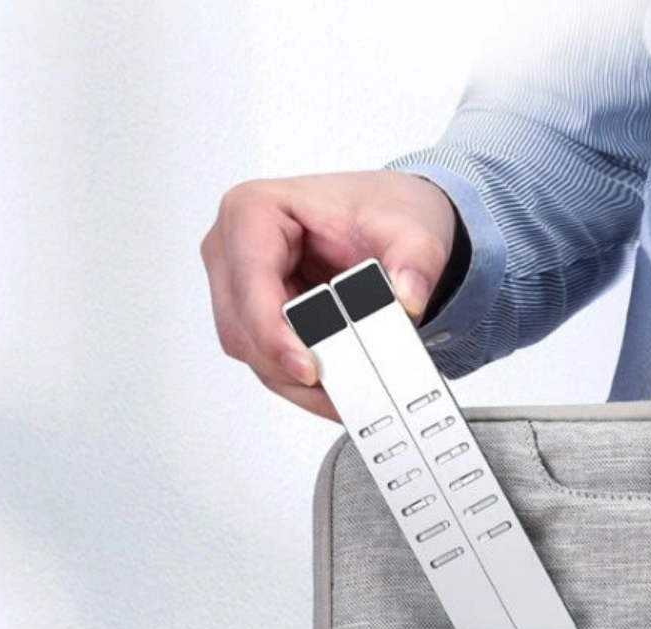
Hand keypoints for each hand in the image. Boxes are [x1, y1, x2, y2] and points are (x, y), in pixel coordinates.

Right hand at [200, 170, 456, 419]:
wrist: (391, 222)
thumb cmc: (383, 212)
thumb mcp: (413, 233)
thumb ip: (416, 264)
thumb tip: (409, 300)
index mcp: (255, 210)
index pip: (250, 281)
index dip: (274, 333)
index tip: (309, 369)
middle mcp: (235, 249)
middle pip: (242, 327)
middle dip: (289, 366)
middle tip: (340, 391)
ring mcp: (240, 285)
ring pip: (252, 351)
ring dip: (295, 381)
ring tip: (344, 396)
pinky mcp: (255, 315)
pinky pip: (267, 359)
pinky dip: (299, 381)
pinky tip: (334, 391)